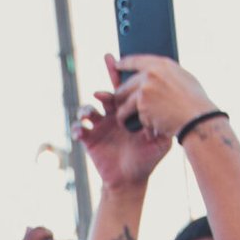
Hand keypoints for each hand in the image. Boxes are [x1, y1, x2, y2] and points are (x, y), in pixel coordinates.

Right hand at [73, 69, 171, 190]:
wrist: (130, 180)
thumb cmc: (146, 160)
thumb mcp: (161, 141)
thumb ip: (163, 124)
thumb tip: (162, 108)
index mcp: (129, 112)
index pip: (128, 89)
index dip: (126, 74)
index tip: (126, 58)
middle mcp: (113, 115)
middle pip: (109, 90)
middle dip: (109, 73)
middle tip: (108, 59)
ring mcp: (100, 126)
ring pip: (89, 108)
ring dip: (87, 107)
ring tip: (89, 112)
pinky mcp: (89, 140)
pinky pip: (79, 129)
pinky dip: (77, 127)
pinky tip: (81, 130)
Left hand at [107, 52, 219, 145]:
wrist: (195, 118)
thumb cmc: (194, 101)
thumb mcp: (183, 79)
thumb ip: (166, 76)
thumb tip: (156, 76)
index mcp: (161, 64)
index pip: (136, 60)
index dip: (124, 63)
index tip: (116, 64)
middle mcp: (150, 74)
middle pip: (126, 85)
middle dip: (121, 96)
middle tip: (119, 103)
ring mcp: (144, 90)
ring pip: (125, 102)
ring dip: (124, 114)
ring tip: (124, 121)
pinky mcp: (141, 106)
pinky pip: (135, 116)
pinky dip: (141, 124)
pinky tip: (150, 129)